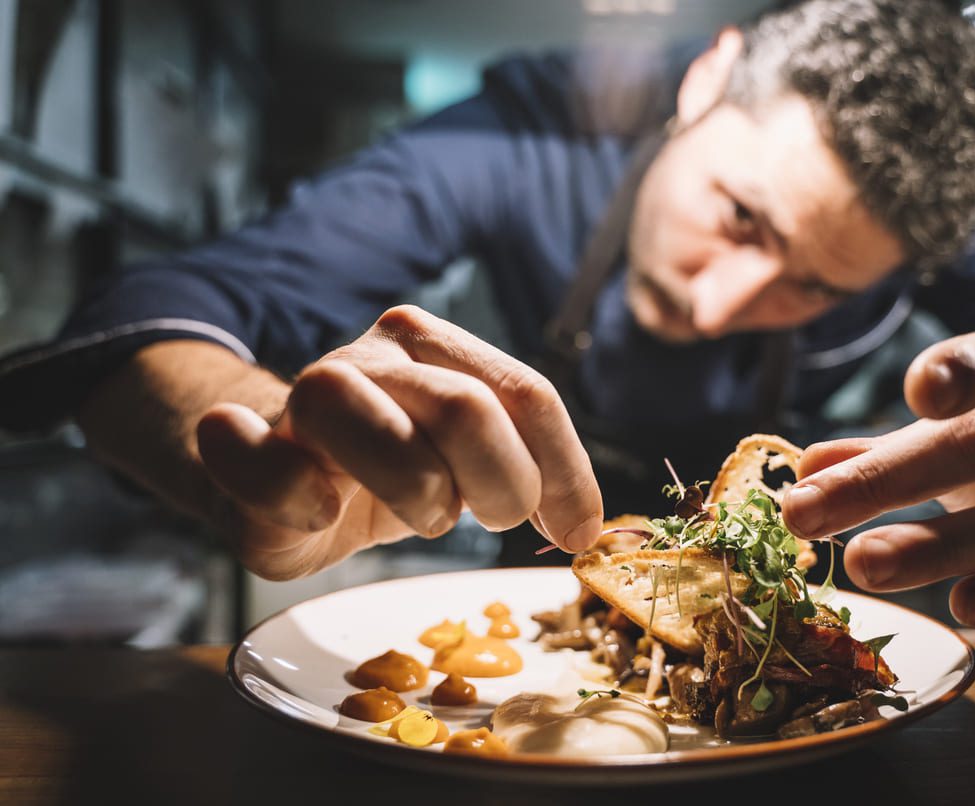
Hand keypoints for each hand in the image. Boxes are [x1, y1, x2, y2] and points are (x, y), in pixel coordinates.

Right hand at [194, 305, 602, 579]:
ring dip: (411, 485)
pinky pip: (252, 455)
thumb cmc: (393, 470)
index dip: (565, 472)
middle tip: (498, 520)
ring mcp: (301, 396)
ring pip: (348, 406)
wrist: (284, 475)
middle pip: (462, 406)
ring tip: (427, 515)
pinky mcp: (244, 448)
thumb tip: (587, 528)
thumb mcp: (470, 463)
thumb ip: (528, 470)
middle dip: (502, 484)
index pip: (526, 394)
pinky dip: (290, 489)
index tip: (578, 532)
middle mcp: (372, 358)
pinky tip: (322, 513)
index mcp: (435, 348)